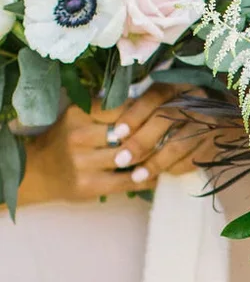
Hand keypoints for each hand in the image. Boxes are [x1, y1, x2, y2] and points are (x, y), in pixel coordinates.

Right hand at [19, 85, 207, 207]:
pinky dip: (148, 177)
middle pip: (129, 133)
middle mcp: (79, 136)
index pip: (122, 108)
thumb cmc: (65, 139)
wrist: (38, 172)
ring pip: (131, 157)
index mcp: (79, 114)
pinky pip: (128, 181)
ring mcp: (83, 163)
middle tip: (178, 130)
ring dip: (155, 155)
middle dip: (155, 133)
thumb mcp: (78, 116)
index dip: (147, 110)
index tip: (167, 109)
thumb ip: (106, 108)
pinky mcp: (90, 186)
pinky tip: (161, 172)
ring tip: (174, 149)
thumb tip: (147, 95)